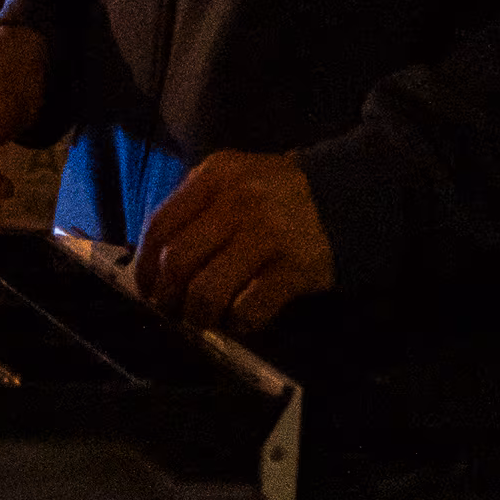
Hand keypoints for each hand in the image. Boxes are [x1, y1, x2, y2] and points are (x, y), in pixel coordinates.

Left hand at [132, 149, 334, 333]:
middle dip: (167, 295)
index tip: (146, 287)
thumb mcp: (235, 181)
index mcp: (214, 177)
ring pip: (208, 288)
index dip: (146, 264)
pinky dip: (238, 322)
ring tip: (202, 321)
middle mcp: (237, 201)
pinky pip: (250, 306)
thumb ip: (197, 208)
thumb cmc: (280, 194)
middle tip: (172, 311)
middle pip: (178, 260)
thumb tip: (155, 259)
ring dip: (198, 314)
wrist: (353, 195)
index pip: (160, 225)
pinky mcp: (295, 267)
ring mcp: (267, 234)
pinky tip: (240, 322)